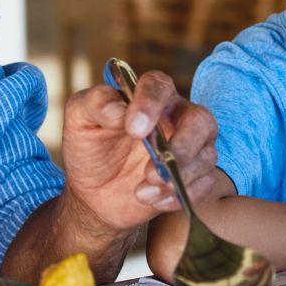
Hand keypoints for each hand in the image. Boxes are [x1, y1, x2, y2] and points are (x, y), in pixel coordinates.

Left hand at [60, 70, 217, 233]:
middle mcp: (176, 116)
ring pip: (207, 156)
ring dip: (176, 177)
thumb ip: (94, 103)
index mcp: (148, 95)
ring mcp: (190, 147)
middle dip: (182, 145)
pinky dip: (179, 196)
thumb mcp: (79, 120)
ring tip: (142, 191)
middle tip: (152, 168)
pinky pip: (203, 184)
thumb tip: (118, 109)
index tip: (134, 129)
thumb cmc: (89, 147)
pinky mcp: (195, 176)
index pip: (159, 86)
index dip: (150, 104)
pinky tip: (150, 199)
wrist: (93, 192)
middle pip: (201, 119)